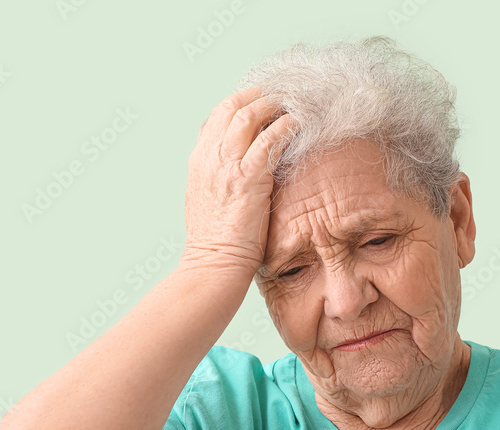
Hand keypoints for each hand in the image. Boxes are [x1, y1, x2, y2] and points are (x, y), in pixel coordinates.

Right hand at [181, 85, 297, 275]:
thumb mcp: (209, 201)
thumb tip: (239, 167)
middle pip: (231, 108)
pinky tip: (300, 124)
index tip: (259, 99)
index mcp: (199, 161)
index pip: (216, 117)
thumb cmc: (217, 242)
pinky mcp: (247, 178)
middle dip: (258, 95)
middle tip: (281, 93)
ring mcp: (225, 166)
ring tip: (293, 103)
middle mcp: (209, 157)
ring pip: (248, 116)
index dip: (240, 102)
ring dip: (273, 105)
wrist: (214, 265)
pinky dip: (286, 126)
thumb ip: (220, 178)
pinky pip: (269, 140)